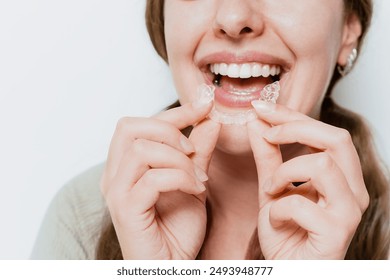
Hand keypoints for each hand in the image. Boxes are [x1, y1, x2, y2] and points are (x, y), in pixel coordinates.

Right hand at [100, 97, 220, 258]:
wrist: (171, 267)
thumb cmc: (177, 230)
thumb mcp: (193, 182)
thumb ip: (198, 153)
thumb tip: (210, 120)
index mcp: (126, 166)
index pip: (141, 124)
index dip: (173, 112)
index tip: (204, 104)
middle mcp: (114, 175)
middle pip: (129, 127)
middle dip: (168, 130)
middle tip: (192, 151)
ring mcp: (116, 192)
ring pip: (141, 149)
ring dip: (178, 159)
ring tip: (197, 179)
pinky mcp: (125, 209)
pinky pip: (152, 177)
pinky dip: (181, 178)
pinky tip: (196, 190)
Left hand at [247, 101, 368, 258]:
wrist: (289, 270)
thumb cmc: (287, 232)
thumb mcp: (272, 187)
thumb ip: (268, 155)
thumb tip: (257, 120)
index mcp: (341, 176)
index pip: (325, 132)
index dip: (292, 115)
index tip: (262, 107)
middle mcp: (353, 191)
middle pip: (336, 138)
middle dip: (295, 128)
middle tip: (267, 133)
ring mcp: (348, 212)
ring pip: (324, 164)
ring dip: (286, 171)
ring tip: (272, 190)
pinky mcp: (337, 233)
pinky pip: (302, 204)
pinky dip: (279, 208)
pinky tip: (276, 219)